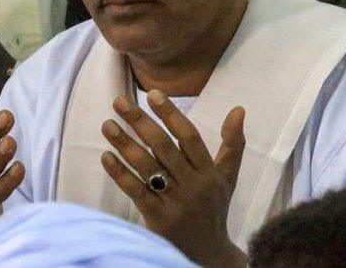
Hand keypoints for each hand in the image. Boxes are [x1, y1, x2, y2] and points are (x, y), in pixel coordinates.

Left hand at [101, 91, 247, 267]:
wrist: (207, 252)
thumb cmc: (215, 207)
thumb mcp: (228, 176)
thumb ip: (233, 143)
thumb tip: (239, 108)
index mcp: (210, 172)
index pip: (189, 137)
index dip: (171, 114)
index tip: (153, 94)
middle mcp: (194, 185)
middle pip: (164, 148)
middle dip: (141, 122)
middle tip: (119, 101)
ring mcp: (175, 203)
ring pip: (147, 168)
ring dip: (125, 144)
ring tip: (108, 124)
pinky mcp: (158, 219)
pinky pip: (137, 192)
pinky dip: (120, 174)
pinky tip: (107, 156)